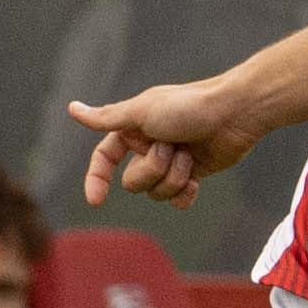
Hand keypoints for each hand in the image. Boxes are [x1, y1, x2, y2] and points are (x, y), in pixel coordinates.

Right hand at [70, 69, 262, 206]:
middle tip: (171, 146)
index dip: (97, 178)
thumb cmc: (188, 106)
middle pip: (133, 182)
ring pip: (157, 193)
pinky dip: (186, 192)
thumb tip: (72, 109)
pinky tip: (196, 177)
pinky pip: (178, 201)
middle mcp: (148, 147)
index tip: (95, 200)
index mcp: (132, 129)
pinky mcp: (191, 174)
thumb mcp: (142, 111)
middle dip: (152, 169)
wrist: (234, 113)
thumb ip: (107, 118)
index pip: (104, 158)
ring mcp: (170, 163)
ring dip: (174, 176)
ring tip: (189, 155)